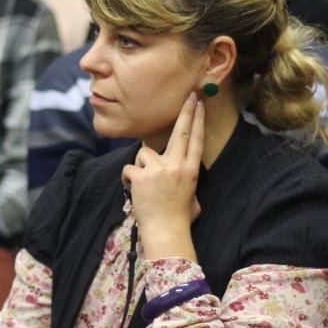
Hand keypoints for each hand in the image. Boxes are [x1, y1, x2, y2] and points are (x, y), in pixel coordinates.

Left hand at [121, 92, 202, 254]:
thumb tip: (182, 178)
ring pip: (144, 153)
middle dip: (185, 112)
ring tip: (146, 185)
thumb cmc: (180, 218)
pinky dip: (129, 178)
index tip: (198, 103)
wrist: (166, 232)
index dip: (197, 119)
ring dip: (142, 166)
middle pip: (180, 133)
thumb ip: (187, 181)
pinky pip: (130, 168)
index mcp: (191, 170)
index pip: (195, 140)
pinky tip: (135, 190)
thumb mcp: (193, 198)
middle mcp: (177, 166)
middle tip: (188, 96)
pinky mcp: (141, 175)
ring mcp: (159, 169)